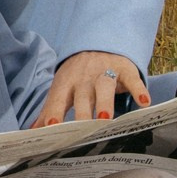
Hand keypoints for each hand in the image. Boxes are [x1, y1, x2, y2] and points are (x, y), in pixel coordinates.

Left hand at [31, 50, 147, 126]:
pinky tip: (144, 102)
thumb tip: (32, 132)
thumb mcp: (61, 89)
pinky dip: (138, 90)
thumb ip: (50, 110)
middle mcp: (83, 79)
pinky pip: (132, 80)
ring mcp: (104, 73)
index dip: (54, 112)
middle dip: (82, 113)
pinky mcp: (125, 70)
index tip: (52, 127)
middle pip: (82, 96)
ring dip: (104, 102)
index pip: (57, 99)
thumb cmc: (77, 76)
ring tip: (105, 118)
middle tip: (83, 131)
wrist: (98, 46)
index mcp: (65, 84)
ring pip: (103, 87)